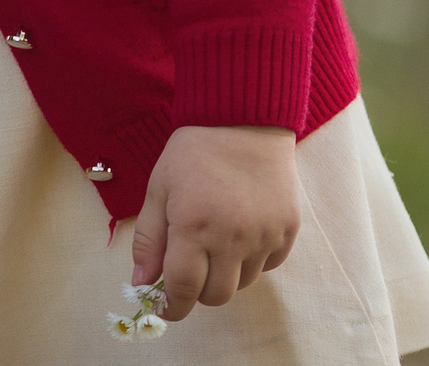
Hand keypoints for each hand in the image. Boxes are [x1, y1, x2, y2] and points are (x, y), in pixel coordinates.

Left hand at [130, 124, 301, 320]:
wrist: (244, 120)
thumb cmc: (193, 153)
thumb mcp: (158, 189)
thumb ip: (149, 240)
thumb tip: (141, 283)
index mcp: (192, 227)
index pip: (182, 290)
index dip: (171, 306)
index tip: (165, 307)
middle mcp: (231, 238)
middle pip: (216, 296)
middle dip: (198, 292)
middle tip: (189, 271)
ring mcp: (264, 236)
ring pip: (243, 283)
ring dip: (225, 274)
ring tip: (215, 241)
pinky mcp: (288, 231)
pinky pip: (268, 265)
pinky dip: (252, 260)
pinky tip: (240, 232)